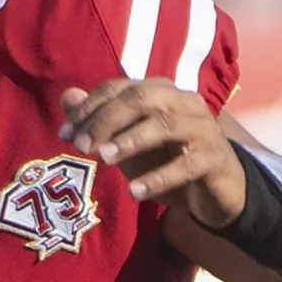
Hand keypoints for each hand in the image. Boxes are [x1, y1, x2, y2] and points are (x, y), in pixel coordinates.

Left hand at [59, 79, 244, 228]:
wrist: (216, 190)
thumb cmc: (167, 159)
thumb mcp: (126, 141)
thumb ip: (98, 119)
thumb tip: (67, 96)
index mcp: (161, 91)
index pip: (119, 89)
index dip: (89, 108)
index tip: (64, 133)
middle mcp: (184, 101)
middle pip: (140, 98)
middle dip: (106, 119)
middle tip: (80, 146)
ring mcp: (202, 128)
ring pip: (164, 125)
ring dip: (129, 141)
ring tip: (103, 160)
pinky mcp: (214, 158)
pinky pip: (186, 165)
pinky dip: (158, 178)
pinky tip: (134, 192)